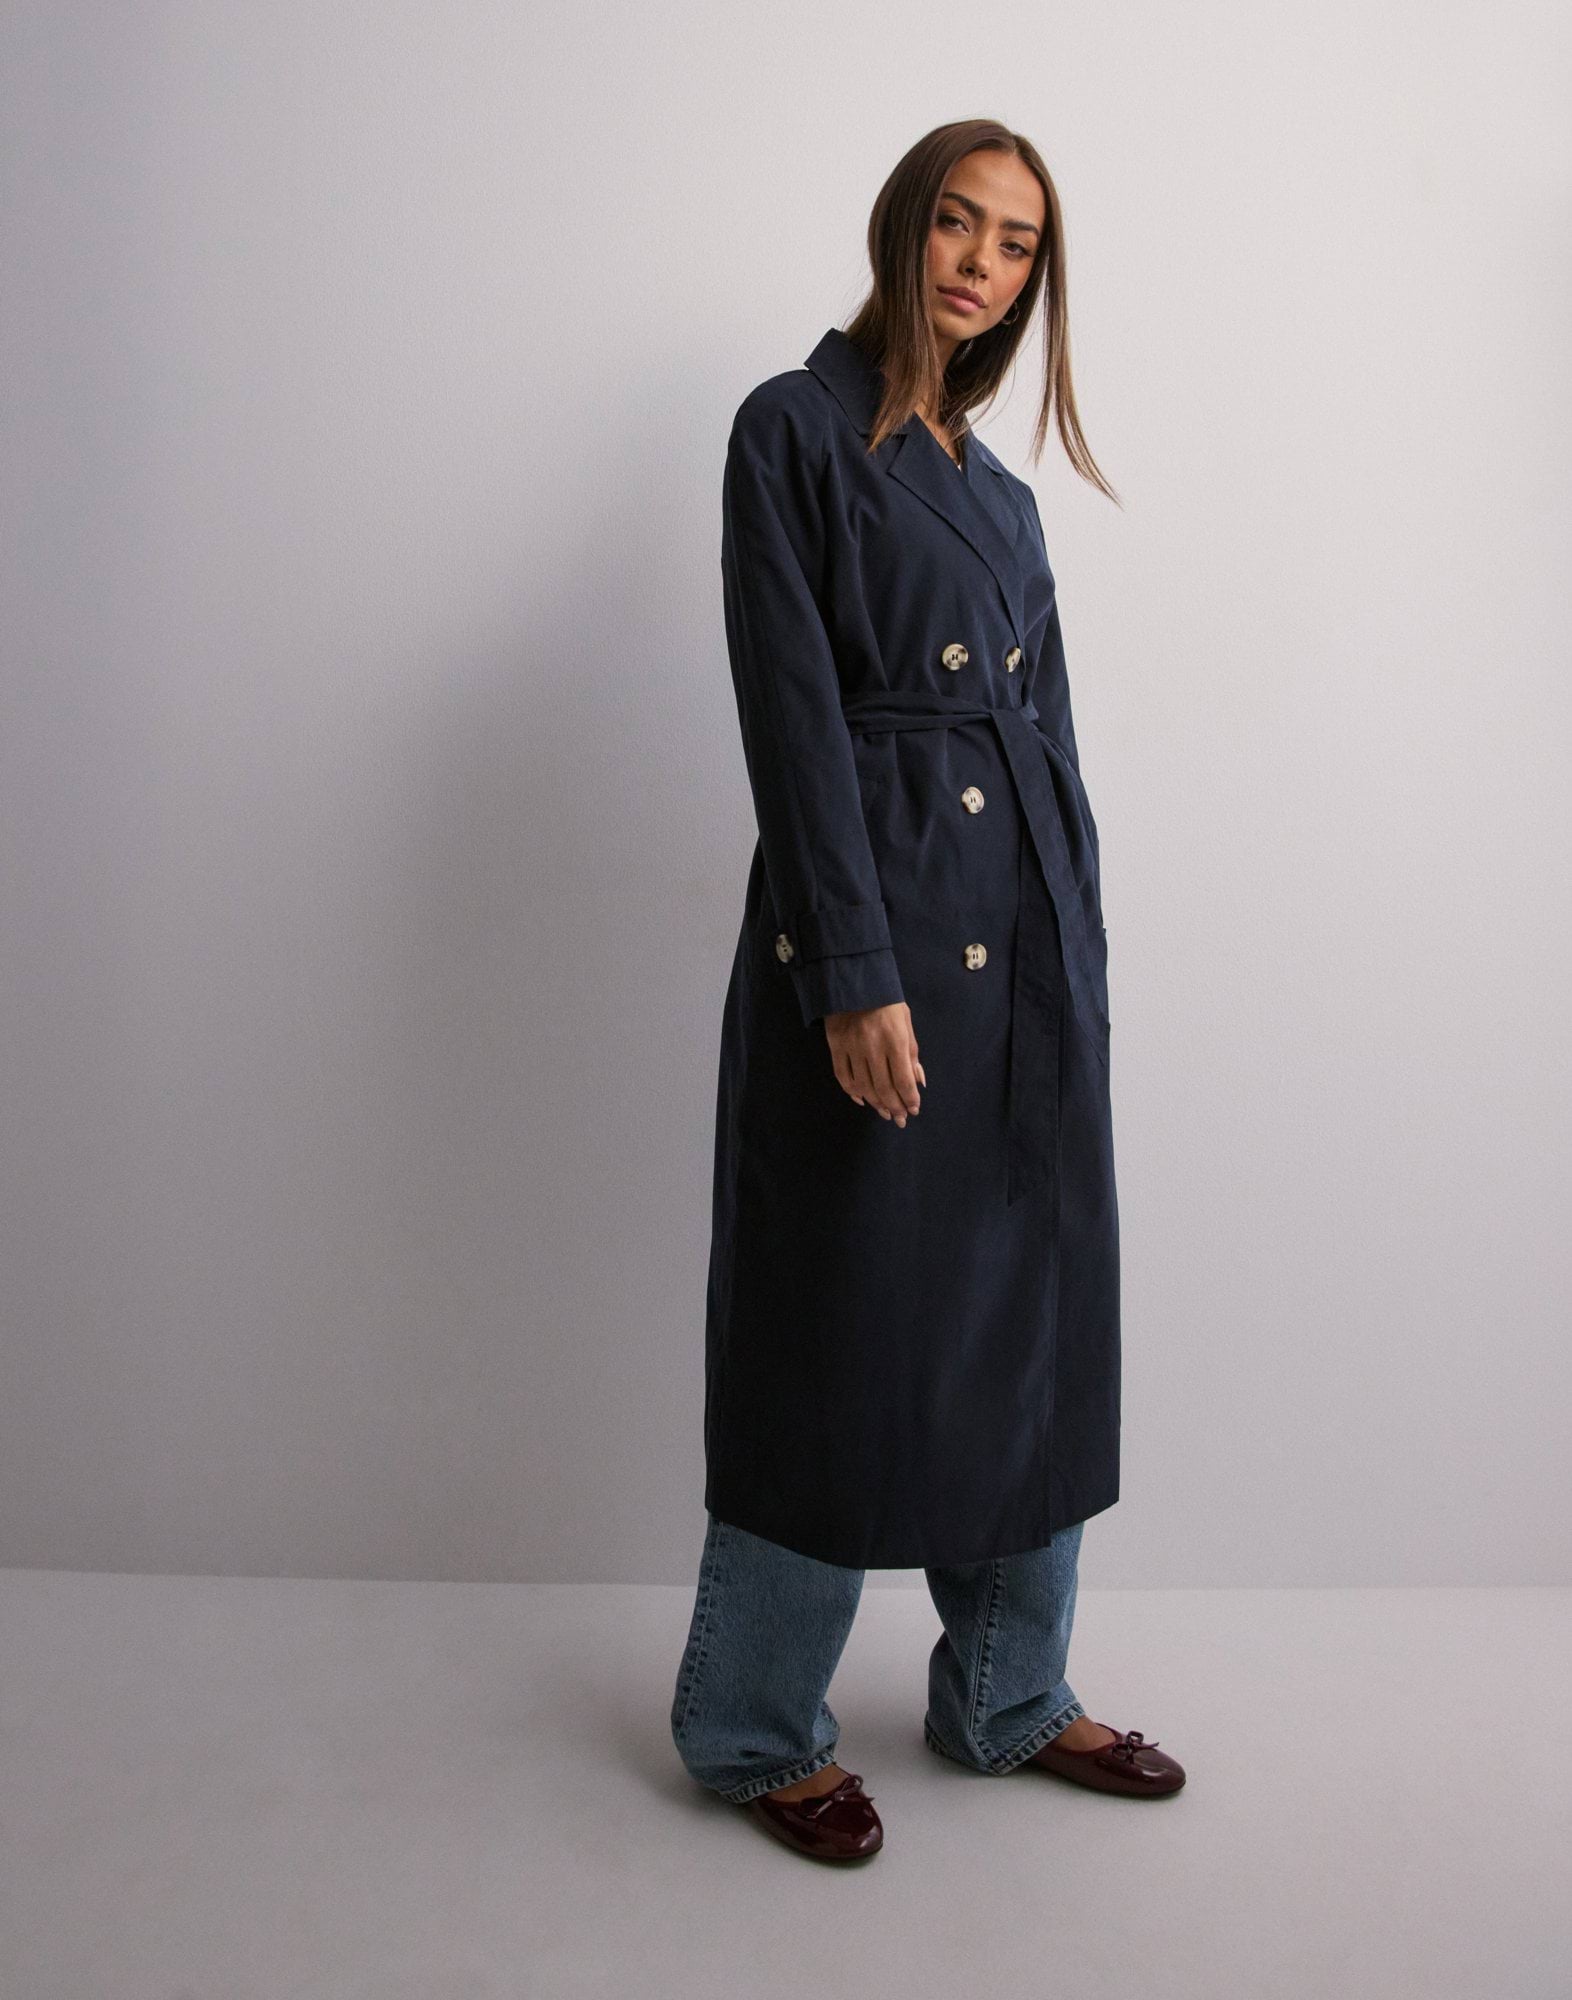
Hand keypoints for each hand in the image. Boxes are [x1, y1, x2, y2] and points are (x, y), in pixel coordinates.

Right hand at [823, 1002, 925, 1126]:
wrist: (853, 979)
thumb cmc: (886, 1001)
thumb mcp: (906, 1022)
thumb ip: (912, 1052)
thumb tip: (918, 1081)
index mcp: (894, 1039)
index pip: (903, 1079)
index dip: (909, 1099)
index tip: (913, 1110)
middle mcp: (873, 1046)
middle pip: (884, 1088)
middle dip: (894, 1107)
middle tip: (899, 1119)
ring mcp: (851, 1047)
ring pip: (863, 1086)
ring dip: (876, 1103)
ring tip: (884, 1112)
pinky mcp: (835, 1046)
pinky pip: (842, 1076)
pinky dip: (852, 1091)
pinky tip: (861, 1099)